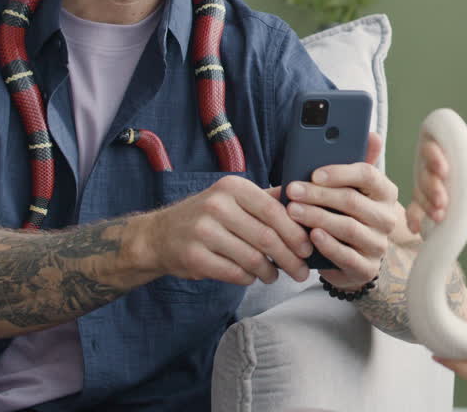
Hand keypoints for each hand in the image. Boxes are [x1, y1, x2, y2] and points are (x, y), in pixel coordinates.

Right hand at [142, 174, 313, 285]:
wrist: (159, 235)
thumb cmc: (206, 216)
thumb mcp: (233, 198)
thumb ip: (267, 198)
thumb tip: (305, 200)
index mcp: (233, 188)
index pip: (274, 211)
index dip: (295, 233)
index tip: (308, 249)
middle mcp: (217, 206)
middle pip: (266, 237)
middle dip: (290, 258)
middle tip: (301, 272)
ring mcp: (203, 231)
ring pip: (252, 258)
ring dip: (270, 272)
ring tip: (275, 275)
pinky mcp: (194, 257)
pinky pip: (234, 273)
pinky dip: (249, 278)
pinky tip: (252, 277)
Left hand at [285, 132, 397, 289]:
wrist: (351, 257)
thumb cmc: (346, 213)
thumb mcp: (350, 187)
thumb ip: (355, 160)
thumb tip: (371, 133)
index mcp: (385, 192)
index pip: (368, 175)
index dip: (340, 173)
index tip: (314, 172)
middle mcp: (388, 218)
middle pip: (353, 201)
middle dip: (318, 195)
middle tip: (292, 190)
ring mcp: (379, 245)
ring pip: (348, 228)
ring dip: (317, 217)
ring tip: (293, 211)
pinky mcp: (367, 268)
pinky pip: (347, 256)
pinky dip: (327, 245)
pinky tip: (311, 235)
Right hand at [407, 131, 466, 234]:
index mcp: (452, 144)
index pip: (434, 142)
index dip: (434, 155)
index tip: (444, 169)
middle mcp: (436, 160)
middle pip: (424, 169)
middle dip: (431, 186)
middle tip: (443, 200)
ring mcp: (431, 181)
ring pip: (420, 190)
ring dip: (427, 204)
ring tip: (441, 216)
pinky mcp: (429, 200)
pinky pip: (415, 208)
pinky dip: (413, 217)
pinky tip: (416, 227)